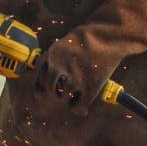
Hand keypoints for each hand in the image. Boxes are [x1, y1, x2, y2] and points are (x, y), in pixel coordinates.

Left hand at [32, 0, 146, 116]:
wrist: (107, 35)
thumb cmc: (88, 38)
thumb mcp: (64, 43)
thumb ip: (55, 59)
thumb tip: (49, 76)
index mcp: (52, 56)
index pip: (38, 79)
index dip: (41, 87)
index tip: (45, 91)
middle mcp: (59, 67)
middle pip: (49, 89)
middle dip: (54, 92)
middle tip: (62, 92)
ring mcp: (73, 78)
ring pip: (63, 98)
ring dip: (68, 99)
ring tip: (75, 95)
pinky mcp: (88, 86)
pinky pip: (78, 106)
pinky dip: (79, 109)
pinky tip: (82, 108)